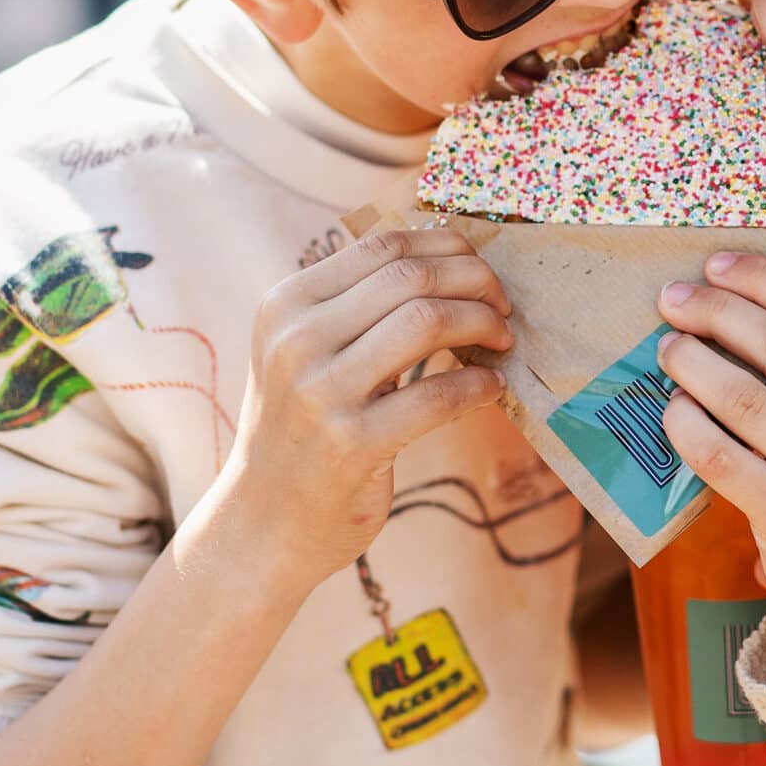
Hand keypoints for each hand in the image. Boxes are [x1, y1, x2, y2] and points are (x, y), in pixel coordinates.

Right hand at [202, 228, 511, 589]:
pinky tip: (491, 388)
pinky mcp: (353, 444)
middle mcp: (297, 339)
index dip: (448, 248)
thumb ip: (357, 305)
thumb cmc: (301, 428)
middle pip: (411, 275)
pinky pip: (439, 394)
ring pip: (428, 320)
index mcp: (286, 304)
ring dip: (483, 324)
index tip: (479, 271)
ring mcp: (322, 392)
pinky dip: (480, 384)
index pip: (384, 244)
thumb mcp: (304, 352)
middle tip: (503, 305)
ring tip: (501, 341)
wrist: (262, 521)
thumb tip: (448, 259)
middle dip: (476, 282)